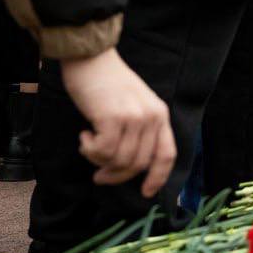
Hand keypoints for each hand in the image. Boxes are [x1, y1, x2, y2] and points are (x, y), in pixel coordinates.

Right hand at [60, 47, 175, 197]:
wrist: (93, 58)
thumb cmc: (109, 84)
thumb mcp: (135, 105)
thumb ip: (139, 130)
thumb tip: (132, 166)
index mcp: (160, 115)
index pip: (166, 154)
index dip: (158, 178)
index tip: (146, 193)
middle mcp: (152, 117)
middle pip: (138, 164)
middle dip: (116, 175)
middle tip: (98, 174)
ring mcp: (134, 117)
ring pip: (118, 160)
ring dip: (98, 159)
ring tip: (89, 142)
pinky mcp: (113, 117)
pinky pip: (102, 151)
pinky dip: (89, 149)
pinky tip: (85, 133)